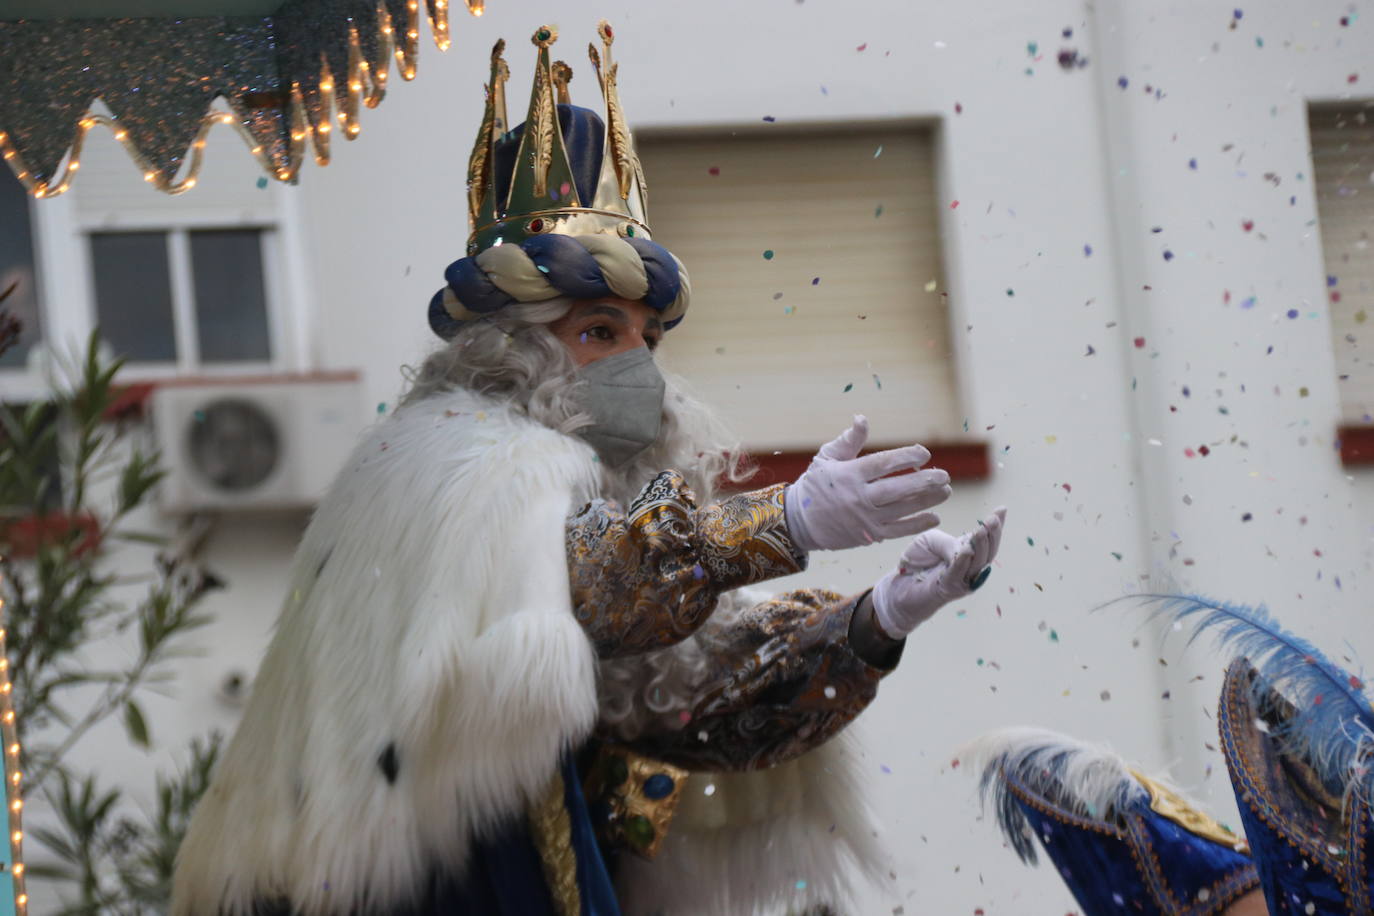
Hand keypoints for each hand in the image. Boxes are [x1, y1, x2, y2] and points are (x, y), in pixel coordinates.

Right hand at [784, 415, 950, 551]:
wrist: (799, 522)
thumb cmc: (815, 485)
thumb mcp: (826, 458)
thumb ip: (849, 440)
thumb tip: (862, 418)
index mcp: (848, 475)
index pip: (882, 464)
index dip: (905, 457)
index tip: (924, 453)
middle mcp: (858, 498)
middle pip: (896, 489)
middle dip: (923, 482)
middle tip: (944, 475)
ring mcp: (864, 519)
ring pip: (901, 510)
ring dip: (926, 501)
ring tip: (945, 491)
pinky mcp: (868, 535)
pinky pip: (898, 531)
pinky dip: (917, 525)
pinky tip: (934, 517)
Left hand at [872, 507, 1006, 637]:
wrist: (899, 586)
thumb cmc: (917, 562)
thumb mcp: (931, 541)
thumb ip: (949, 542)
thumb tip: (965, 548)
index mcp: (968, 552)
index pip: (987, 539)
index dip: (996, 525)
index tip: (1002, 509)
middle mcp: (970, 567)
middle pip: (988, 552)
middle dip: (993, 534)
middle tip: (994, 519)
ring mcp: (962, 579)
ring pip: (977, 563)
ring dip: (980, 546)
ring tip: (982, 530)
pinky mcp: (949, 588)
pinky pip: (958, 574)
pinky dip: (963, 562)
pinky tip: (967, 550)